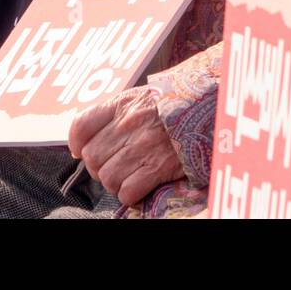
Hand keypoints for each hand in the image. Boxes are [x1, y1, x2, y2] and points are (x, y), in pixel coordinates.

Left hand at [68, 84, 183, 206]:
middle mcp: (129, 124)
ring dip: (116, 182)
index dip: (77, 144)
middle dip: (100, 167)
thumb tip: (89, 139)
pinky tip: (142, 184)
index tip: (81, 151)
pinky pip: (127, 191)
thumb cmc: (178, 103)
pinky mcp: (159, 167)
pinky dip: (130, 193)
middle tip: (115, 165)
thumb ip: (120, 112)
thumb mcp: (146, 96)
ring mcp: (143, 146)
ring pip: (107, 178)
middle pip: (92, 157)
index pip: (82, 126)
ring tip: (131, 175)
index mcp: (123, 104)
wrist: (213, 105)